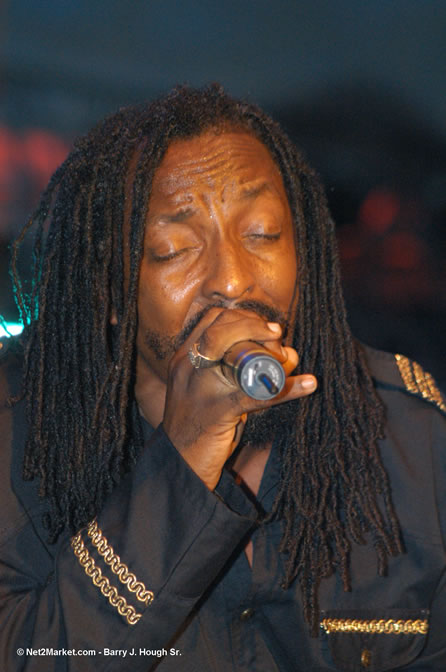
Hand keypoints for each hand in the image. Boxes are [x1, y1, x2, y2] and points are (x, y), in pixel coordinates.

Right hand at [162, 308, 316, 489]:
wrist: (180, 463)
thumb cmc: (201, 423)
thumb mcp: (209, 388)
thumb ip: (241, 369)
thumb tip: (290, 355)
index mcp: (184, 357)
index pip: (213, 319)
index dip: (244, 317)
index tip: (266, 328)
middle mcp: (188, 367)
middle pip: (222, 329)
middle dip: (255, 327)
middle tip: (277, 339)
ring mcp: (201, 388)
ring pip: (236, 356)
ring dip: (269, 352)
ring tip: (288, 360)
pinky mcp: (218, 412)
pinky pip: (256, 395)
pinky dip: (286, 389)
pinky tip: (308, 385)